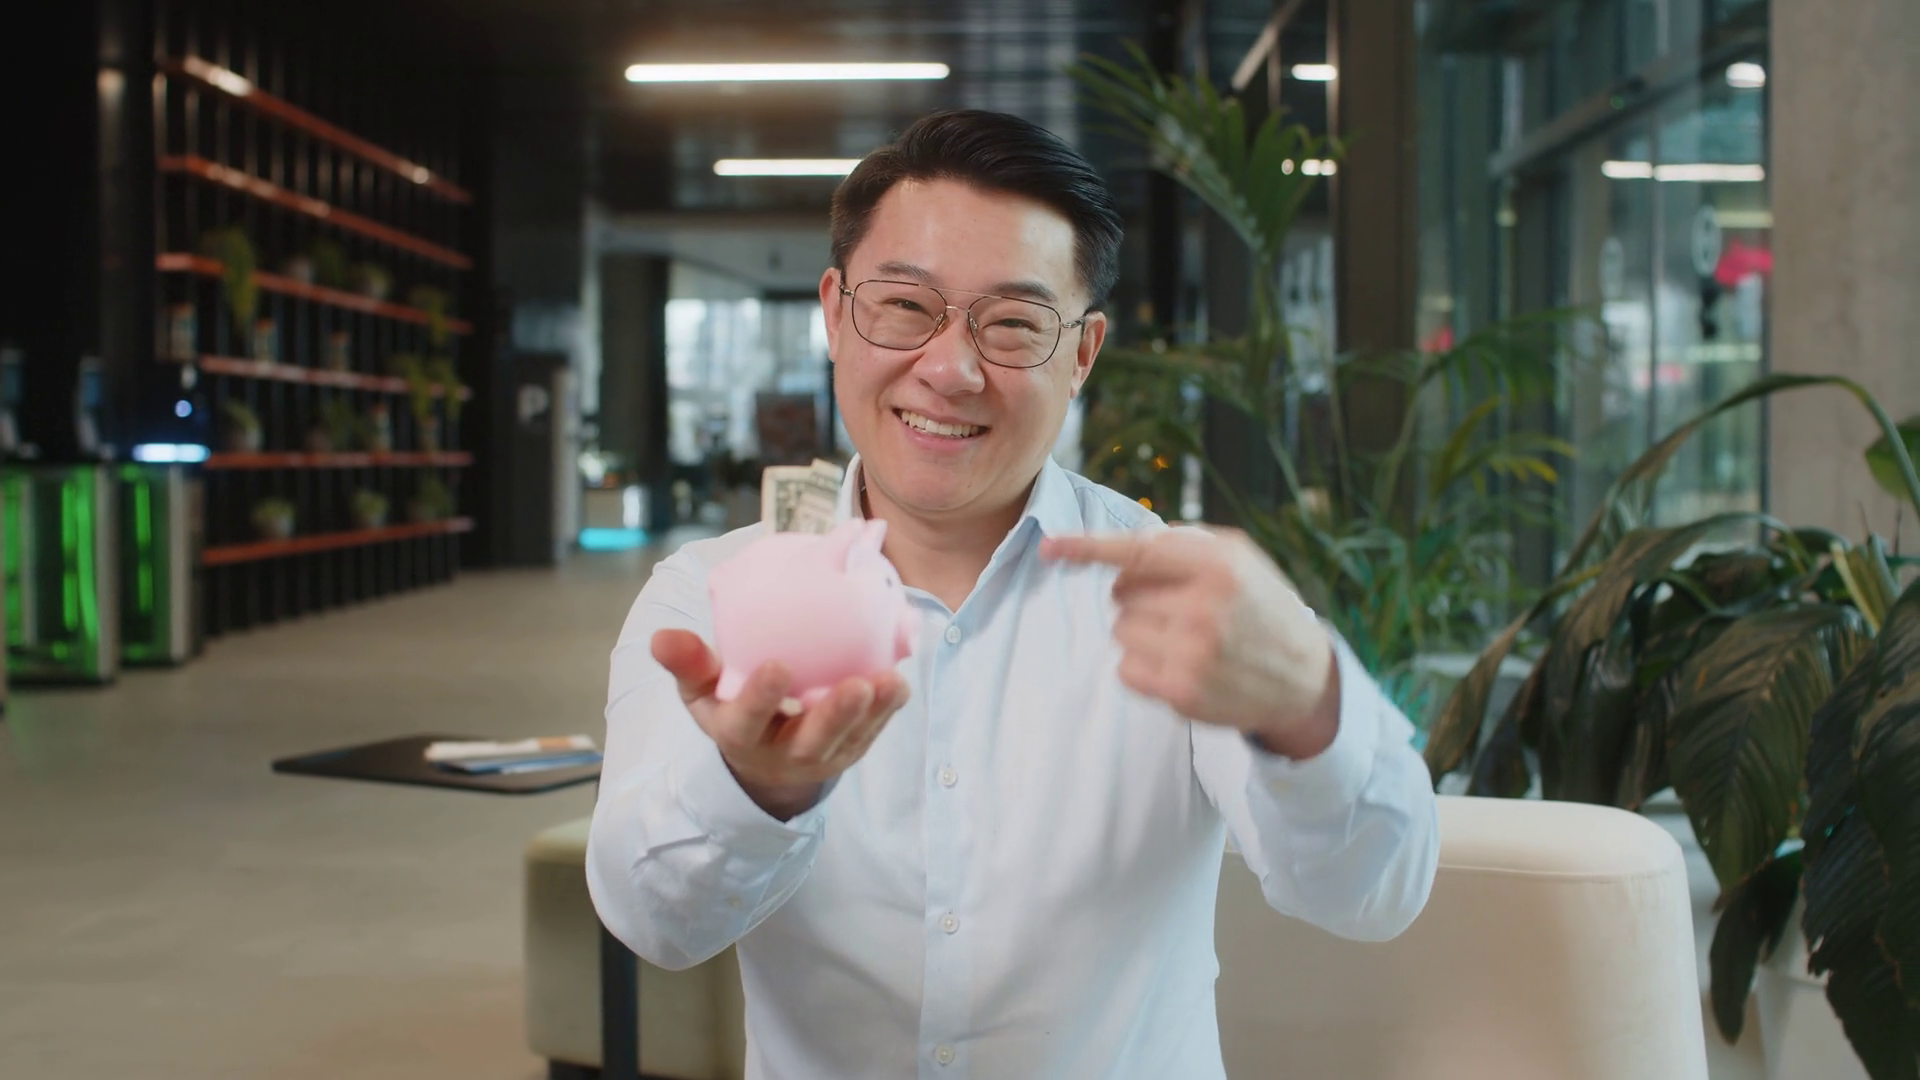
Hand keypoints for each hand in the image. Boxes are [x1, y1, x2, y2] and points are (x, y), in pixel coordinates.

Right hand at [652, 629, 911, 819]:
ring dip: (872, 714)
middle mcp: (783, 754)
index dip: (760, 698)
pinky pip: (873, 732)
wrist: (764, 754)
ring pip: (849, 740)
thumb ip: (688, 664)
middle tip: (856, 685)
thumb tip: (663, 636)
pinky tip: (899, 682)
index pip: (747, 721)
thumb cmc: (730, 708)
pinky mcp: (851, 750)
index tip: (777, 665)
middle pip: (810, 742)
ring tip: (889, 682)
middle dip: (833, 716)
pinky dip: (888, 711)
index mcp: (739, 737)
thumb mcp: (701, 691)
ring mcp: (822, 756)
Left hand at [1041, 528, 1340, 758]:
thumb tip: (1119, 547)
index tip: (1050, 548)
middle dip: (1140, 597)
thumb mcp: (1238, 558)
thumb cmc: (1260, 606)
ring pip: (1120, 632)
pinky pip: (1125, 669)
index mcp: (1218, 564)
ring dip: (1141, 632)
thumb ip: (1182, 544)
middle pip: (1120, 594)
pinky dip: (1142, 666)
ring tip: (1186, 638)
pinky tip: (1180, 665)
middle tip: (1180, 608)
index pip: (1135, 551)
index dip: (1086, 547)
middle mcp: (1205, 606)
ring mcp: (1193, 653)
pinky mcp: (1182, 692)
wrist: (1304, 677)